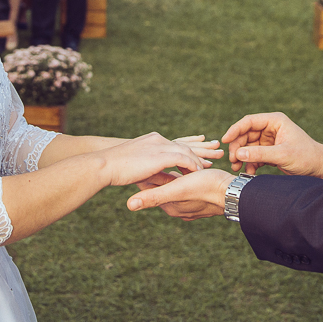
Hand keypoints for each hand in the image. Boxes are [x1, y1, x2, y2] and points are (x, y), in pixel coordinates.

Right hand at [99, 132, 222, 187]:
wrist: (105, 165)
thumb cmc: (118, 170)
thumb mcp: (141, 170)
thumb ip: (157, 173)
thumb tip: (172, 182)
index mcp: (152, 140)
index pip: (177, 144)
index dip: (190, 150)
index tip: (203, 154)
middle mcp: (158, 139)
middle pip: (186, 144)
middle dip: (202, 148)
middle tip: (218, 150)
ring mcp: (159, 145)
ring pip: (186, 150)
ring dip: (200, 157)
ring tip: (212, 163)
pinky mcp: (159, 154)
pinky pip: (182, 158)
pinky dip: (191, 164)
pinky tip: (199, 170)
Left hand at [129, 167, 231, 219]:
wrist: (235, 193)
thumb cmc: (207, 188)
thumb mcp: (178, 189)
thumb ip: (154, 196)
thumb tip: (129, 205)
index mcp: (170, 206)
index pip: (149, 188)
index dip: (143, 173)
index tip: (137, 161)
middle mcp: (178, 208)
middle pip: (162, 187)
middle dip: (157, 173)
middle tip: (150, 156)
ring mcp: (190, 205)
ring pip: (175, 186)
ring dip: (172, 174)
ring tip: (167, 161)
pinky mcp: (200, 200)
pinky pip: (187, 187)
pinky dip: (184, 177)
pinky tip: (187, 170)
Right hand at [223, 112, 322, 179]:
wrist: (320, 168)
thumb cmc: (306, 157)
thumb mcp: (282, 155)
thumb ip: (260, 153)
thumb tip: (238, 153)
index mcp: (275, 121)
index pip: (249, 122)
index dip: (235, 130)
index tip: (225, 140)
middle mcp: (271, 129)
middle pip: (246, 134)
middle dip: (238, 147)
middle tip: (233, 160)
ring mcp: (269, 141)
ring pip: (248, 146)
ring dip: (241, 157)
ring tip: (237, 168)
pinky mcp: (270, 152)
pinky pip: (254, 155)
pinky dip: (249, 163)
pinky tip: (248, 172)